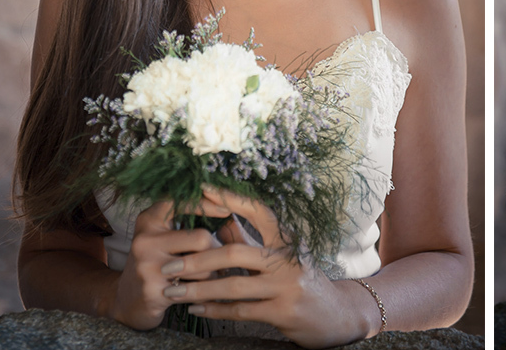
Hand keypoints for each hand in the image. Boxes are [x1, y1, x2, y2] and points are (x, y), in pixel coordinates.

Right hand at [106, 199, 224, 329]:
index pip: (182, 202)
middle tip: (217, 259)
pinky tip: (195, 292)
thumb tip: (229, 209)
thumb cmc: (156, 263)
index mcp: (149, 220)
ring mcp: (147, 266)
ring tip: (203, 278)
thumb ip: (186, 221)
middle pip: (202, 239)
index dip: (207, 204)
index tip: (226, 210)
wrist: (127, 301)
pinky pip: (195, 290)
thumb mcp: (163, 236)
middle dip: (216, 252)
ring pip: (203, 267)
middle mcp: (145, 240)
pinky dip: (202, 291)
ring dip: (211, 275)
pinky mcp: (152, 291)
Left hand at [160, 187, 372, 347]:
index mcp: (287, 239)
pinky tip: (196, 309)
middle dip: (197, 259)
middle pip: (235, 253)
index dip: (231, 199)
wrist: (336, 316)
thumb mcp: (283, 257)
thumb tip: (220, 223)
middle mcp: (289, 259)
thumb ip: (252, 241)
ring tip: (172, 292)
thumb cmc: (304, 281)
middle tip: (169, 265)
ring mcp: (287, 286)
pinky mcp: (283, 312)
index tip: (203, 189)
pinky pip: (240, 311)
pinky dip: (214, 310)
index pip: (258, 211)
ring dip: (198, 290)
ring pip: (233, 286)